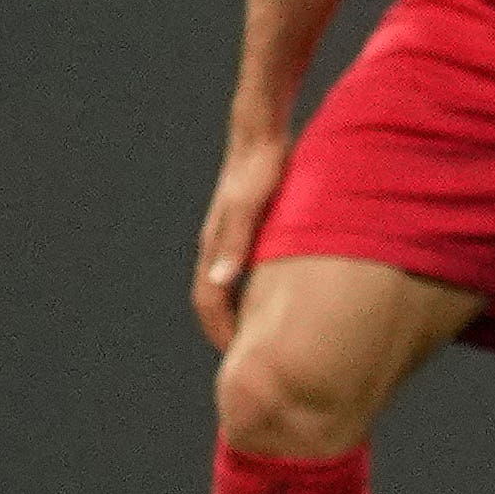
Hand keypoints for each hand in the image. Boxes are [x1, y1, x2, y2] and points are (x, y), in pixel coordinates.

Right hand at [192, 123, 290, 346]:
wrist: (261, 133)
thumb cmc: (259, 169)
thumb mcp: (249, 208)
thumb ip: (236, 243)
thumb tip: (221, 282)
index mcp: (215, 247)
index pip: (210, 302)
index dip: (222, 332)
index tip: (240, 360)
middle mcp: (218, 245)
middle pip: (216, 299)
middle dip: (229, 329)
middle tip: (253, 359)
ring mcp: (232, 235)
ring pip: (231, 284)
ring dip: (243, 310)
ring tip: (268, 335)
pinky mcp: (250, 225)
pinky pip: (248, 267)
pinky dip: (258, 288)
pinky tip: (285, 293)